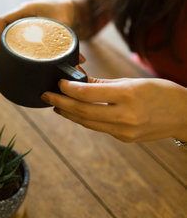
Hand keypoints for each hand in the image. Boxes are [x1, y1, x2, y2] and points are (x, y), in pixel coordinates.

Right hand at [0, 0, 74, 79]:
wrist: (71, 6)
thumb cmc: (66, 9)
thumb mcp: (65, 22)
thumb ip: (69, 40)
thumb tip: (79, 63)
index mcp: (23, 11)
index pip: (1, 22)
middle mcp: (17, 20)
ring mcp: (19, 29)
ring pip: (3, 45)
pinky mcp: (23, 37)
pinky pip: (11, 47)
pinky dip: (7, 59)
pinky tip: (6, 74)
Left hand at [41, 77, 186, 141]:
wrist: (185, 115)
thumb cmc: (161, 92)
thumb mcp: (133, 81)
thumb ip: (103, 83)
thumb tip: (78, 79)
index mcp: (128, 95)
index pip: (88, 93)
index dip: (68, 88)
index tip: (57, 83)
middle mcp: (125, 115)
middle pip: (82, 111)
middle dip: (60, 102)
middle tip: (45, 95)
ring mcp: (125, 130)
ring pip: (87, 122)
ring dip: (68, 113)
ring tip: (55, 104)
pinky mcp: (125, 138)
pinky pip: (98, 128)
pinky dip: (84, 119)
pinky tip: (74, 112)